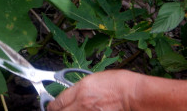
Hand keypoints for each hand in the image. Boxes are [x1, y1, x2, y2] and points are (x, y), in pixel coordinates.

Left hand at [47, 70, 186, 110]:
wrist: (134, 94)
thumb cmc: (120, 84)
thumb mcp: (95, 79)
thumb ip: (80, 88)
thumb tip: (71, 94)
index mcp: (81, 90)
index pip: (57, 102)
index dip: (52, 105)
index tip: (52, 106)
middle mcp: (82, 104)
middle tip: (57, 110)